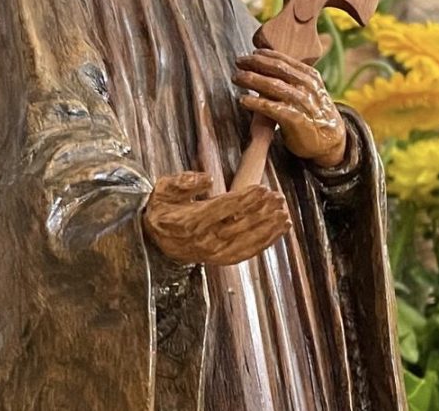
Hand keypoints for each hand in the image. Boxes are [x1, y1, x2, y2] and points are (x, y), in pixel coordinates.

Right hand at [144, 172, 290, 265]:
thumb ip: (183, 182)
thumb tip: (206, 179)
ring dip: (267, 229)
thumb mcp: (163, 189)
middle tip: (278, 199)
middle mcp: (202, 239)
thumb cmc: (162, 210)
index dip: (244, 198)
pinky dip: (264, 243)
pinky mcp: (219, 260)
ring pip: (245, 241)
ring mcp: (212, 252)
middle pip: (238, 225)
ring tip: (284, 216)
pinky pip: (245, 253)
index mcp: (189, 220)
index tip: (262, 189)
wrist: (154, 239)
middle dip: (261, 211)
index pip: (223, 208)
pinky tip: (277, 233)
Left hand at [233, 49, 346, 167]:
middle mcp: (307, 87)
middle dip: (254, 63)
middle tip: (238, 62)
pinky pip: (272, 108)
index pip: (285, 60)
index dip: (265, 55)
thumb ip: (294, 80)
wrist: (330, 142)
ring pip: (272, 86)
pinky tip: (243, 100)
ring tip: (236, 77)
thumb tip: (267, 66)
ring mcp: (302, 102)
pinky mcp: (296, 120)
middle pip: (277, 69)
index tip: (251, 53)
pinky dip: (255, 102)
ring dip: (251, 79)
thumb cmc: (313, 115)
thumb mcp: (309, 92)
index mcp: (310, 77)